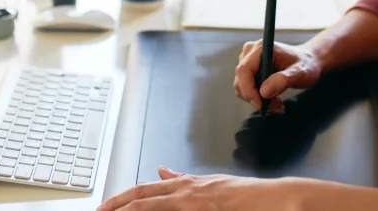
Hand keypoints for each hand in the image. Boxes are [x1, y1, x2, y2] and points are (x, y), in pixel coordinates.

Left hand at [98, 167, 288, 210]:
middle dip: (115, 208)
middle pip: (140, 200)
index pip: (143, 190)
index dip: (120, 199)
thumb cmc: (247, 197)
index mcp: (186, 185)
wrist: (274, 200)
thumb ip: (183, 179)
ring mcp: (195, 205)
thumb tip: (161, 171)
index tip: (103, 208)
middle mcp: (186, 194)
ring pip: (151, 209)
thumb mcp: (211, 183)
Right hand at [233, 40, 321, 112]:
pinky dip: (257, 98)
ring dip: (257, 99)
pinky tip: (273, 99)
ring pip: (241, 86)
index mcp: (261, 48)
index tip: (261, 104)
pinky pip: (245, 88)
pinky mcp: (249, 69)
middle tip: (276, 107)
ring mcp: (247, 60)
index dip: (248, 89)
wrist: (308, 61)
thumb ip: (283, 80)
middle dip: (255, 98)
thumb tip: (264, 92)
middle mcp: (250, 51)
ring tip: (277, 104)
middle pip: (241, 80)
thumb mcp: (300, 72)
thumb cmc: (305, 64)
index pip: (244, 70)